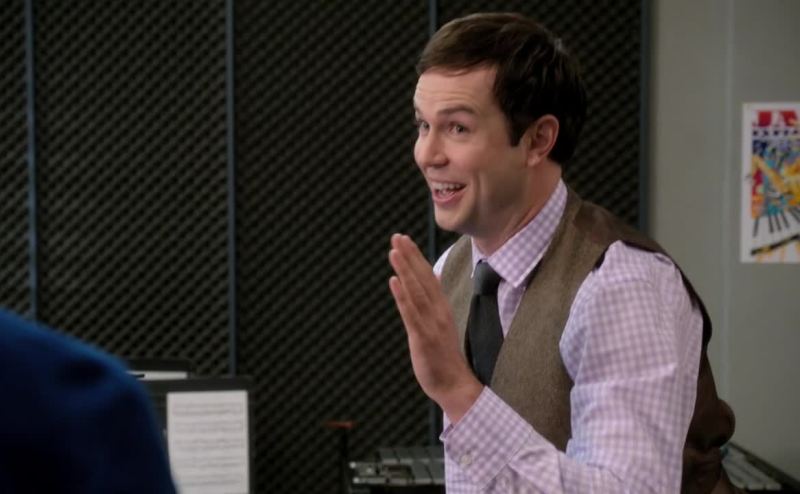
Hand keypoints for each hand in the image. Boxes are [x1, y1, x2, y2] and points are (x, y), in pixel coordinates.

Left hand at [388, 233, 481, 422]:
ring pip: (416, 291)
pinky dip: (402, 296)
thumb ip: (431, 307)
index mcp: (441, 308)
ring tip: (394, 251)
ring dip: (405, 270)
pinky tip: (393, 281)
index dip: (416, 258)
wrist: (456, 386)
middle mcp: (438, 312)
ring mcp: (431, 324)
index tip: (405, 240)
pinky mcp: (423, 338)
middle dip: (410, 256)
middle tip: (397, 236)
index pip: (428, 277)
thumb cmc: (444, 357)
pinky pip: (411, 314)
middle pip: (423, 278)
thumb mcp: (438, 327)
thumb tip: (425, 290)